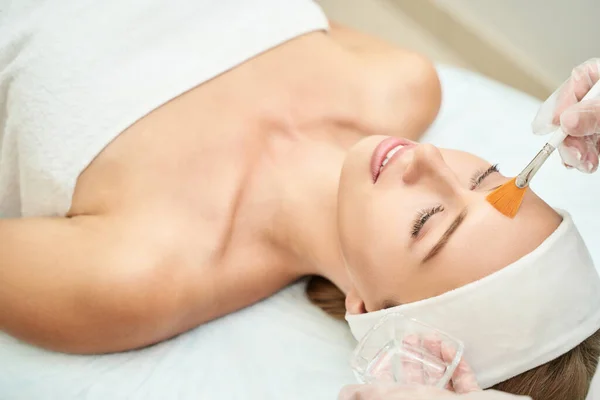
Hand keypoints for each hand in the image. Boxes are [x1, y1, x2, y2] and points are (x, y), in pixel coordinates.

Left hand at [338, 354, 527, 398]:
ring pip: (443, 381)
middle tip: (415, 338)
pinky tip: (451, 348)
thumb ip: (368, 395)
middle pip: (420, 383)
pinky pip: (466, 382)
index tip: (394, 352)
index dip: (394, 372)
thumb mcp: (393, 397)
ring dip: (437, 357)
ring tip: (432, 339)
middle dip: (417, 359)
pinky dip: (459, 364)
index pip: (396, 391)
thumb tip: (343, 393)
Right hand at [532, 58, 599, 172]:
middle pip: (570, 113)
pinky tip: (587, 162)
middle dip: (567, 137)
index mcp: (599, 77)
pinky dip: (584, 158)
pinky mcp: (598, 136)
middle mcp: (596, 97)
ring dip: (575, 153)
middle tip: (574, 155)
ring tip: (585, 163)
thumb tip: (566, 120)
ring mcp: (596, 118)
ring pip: (575, 134)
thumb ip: (595, 112)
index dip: (560, 105)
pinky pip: (584, 147)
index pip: (576, 82)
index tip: (552, 125)